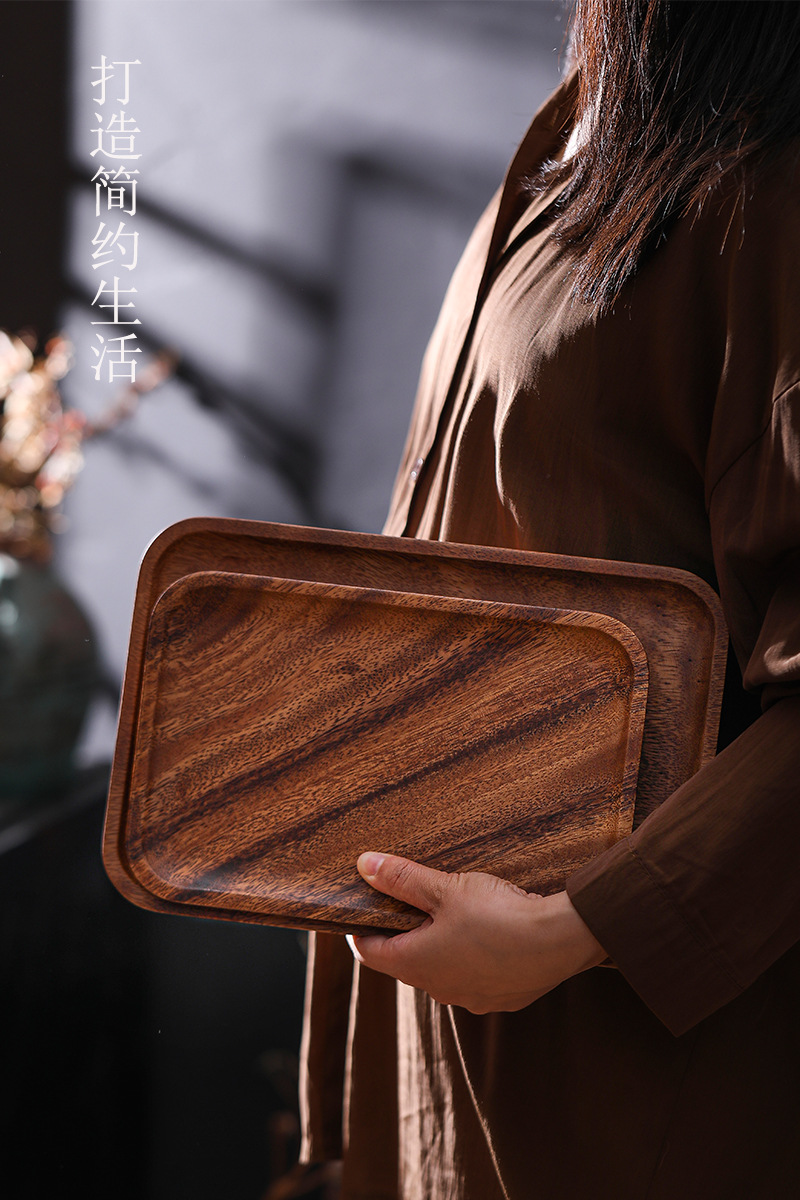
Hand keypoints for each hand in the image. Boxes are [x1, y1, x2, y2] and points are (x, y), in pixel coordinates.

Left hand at [348, 852, 606, 1013]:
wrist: (560, 942)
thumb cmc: (498, 915)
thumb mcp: (445, 889)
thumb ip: (402, 878)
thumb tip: (363, 865)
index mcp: (415, 964)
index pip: (368, 952)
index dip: (361, 928)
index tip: (364, 908)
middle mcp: (438, 989)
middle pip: (405, 961)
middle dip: (404, 932)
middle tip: (409, 901)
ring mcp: (470, 998)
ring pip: (441, 970)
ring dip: (439, 946)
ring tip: (452, 914)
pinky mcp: (500, 998)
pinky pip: (473, 977)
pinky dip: (471, 957)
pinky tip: (487, 933)